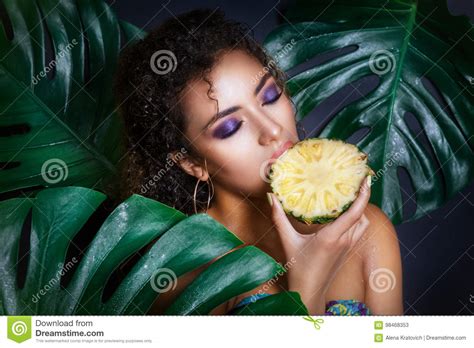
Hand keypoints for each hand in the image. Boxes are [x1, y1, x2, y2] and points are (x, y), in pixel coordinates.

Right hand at [267, 175, 371, 312]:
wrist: (309, 291)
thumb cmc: (298, 268)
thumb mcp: (287, 240)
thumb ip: (279, 217)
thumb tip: (271, 196)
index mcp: (332, 237)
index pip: (355, 213)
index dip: (363, 195)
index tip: (366, 180)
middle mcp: (344, 240)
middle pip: (362, 215)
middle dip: (362, 198)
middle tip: (355, 183)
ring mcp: (348, 246)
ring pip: (363, 223)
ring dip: (360, 210)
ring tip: (349, 198)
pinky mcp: (348, 251)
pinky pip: (359, 231)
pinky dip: (356, 220)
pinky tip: (344, 215)